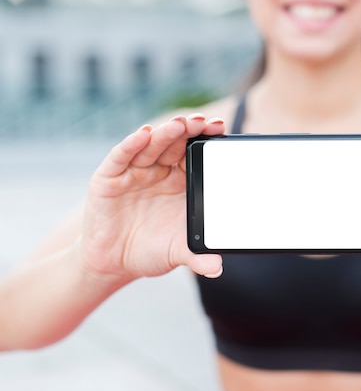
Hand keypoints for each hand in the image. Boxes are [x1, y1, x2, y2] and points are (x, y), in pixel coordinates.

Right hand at [79, 114, 223, 281]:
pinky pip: (121, 157)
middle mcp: (159, 171)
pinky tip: (144, 134)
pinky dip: (132, 145)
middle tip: (204, 122)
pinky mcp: (109, 179)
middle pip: (175, 143)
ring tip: (180, 124)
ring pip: (151, 146)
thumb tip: (217, 268)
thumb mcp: (178, 252)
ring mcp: (134, 172)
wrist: (114, 263)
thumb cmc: (151, 250)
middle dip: (189, 131)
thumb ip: (197, 257)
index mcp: (180, 182)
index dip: (206, 140)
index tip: (221, 130)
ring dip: (165, 133)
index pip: (195, 154)